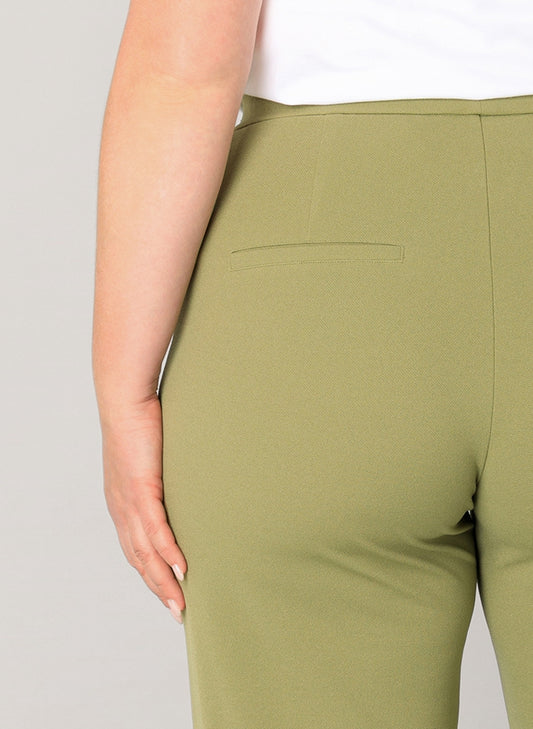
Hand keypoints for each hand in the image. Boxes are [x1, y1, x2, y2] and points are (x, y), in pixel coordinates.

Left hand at [99, 395, 186, 622]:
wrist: (126, 400)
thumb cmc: (142, 424)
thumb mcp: (151, 459)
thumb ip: (162, 479)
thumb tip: (184, 488)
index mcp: (121, 504)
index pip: (135, 549)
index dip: (151, 574)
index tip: (170, 593)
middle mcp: (120, 509)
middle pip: (138, 559)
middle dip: (158, 588)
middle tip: (179, 612)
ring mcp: (128, 501)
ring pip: (145, 552)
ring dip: (163, 580)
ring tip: (181, 602)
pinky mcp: (141, 488)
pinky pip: (155, 528)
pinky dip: (168, 551)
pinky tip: (181, 568)